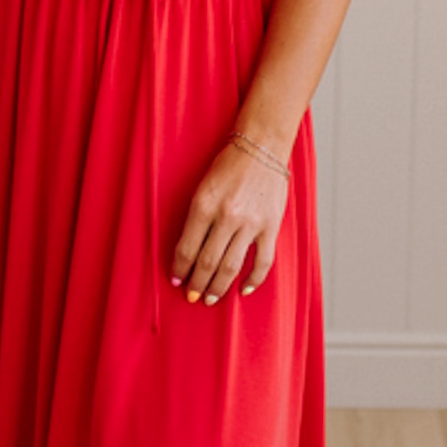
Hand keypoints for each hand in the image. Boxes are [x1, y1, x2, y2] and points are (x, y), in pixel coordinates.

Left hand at [171, 140, 288, 303]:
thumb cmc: (228, 166)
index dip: (179, 269)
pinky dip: (253, 280)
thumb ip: (197, 218)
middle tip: (191, 297)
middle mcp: (227, 216)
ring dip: (218, 287)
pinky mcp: (271, 226)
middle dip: (196, 284)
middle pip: (207, 262)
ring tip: (210, 299)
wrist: (262, 148)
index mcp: (204, 204)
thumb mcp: (203, 187)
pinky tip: (243, 290)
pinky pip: (263, 262)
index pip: (187, 247)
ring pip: (231, 266)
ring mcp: (251, 223)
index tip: (176, 281)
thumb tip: (189, 252)